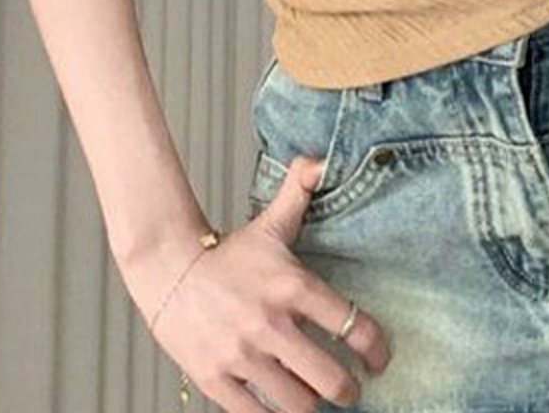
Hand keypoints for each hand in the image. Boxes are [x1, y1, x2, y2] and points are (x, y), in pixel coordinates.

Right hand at [133, 156, 391, 412]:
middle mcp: (271, 324)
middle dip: (348, 391)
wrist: (168, 270)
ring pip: (296, 404)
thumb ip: (301, 190)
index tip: (380, 360)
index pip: (352, 323)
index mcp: (293, 286)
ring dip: (314, 407)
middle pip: (329, 377)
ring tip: (320, 402)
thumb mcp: (271, 222)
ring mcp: (242, 355)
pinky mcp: (215, 379)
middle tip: (352, 391)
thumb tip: (323, 160)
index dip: (376, 349)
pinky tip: (284, 412)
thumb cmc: (229, 254)